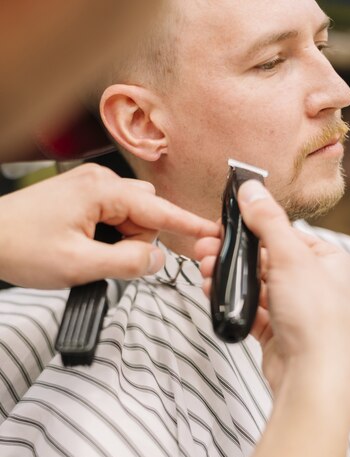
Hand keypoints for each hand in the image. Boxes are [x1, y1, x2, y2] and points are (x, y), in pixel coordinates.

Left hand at [0, 164, 218, 288]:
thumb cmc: (21, 246)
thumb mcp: (79, 264)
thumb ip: (126, 262)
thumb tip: (157, 259)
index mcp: (102, 191)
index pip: (159, 211)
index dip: (188, 225)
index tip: (212, 233)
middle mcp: (99, 182)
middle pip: (146, 215)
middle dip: (138, 242)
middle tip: (106, 260)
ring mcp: (90, 188)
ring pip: (131, 218)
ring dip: (122, 241)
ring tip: (90, 254)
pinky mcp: (82, 198)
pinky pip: (114, 217)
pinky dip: (110, 236)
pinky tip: (88, 247)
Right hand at [196, 181, 349, 395]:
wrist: (311, 376)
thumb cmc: (315, 316)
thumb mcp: (290, 256)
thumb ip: (268, 220)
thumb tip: (251, 187)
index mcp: (329, 260)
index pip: (286, 233)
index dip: (253, 227)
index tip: (224, 225)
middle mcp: (316, 284)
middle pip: (266, 259)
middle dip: (233, 253)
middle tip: (204, 249)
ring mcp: (297, 309)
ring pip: (256, 284)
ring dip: (229, 276)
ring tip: (204, 271)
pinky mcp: (279, 331)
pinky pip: (251, 308)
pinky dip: (233, 299)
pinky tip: (213, 291)